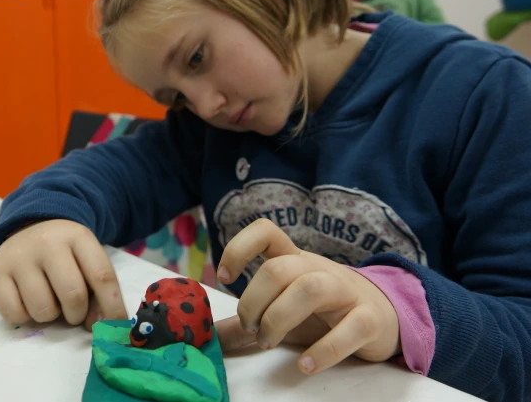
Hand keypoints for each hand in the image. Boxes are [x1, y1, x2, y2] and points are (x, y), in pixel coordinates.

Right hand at [0, 219, 127, 329]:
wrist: (26, 228)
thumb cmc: (64, 252)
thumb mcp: (85, 258)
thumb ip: (98, 289)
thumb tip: (99, 324)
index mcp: (77, 236)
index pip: (102, 276)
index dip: (112, 307)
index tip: (115, 327)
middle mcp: (47, 243)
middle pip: (73, 295)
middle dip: (78, 314)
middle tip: (74, 311)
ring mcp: (19, 256)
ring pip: (43, 309)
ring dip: (51, 316)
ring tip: (49, 300)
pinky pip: (14, 314)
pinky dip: (25, 316)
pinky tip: (28, 301)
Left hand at [214, 219, 400, 374]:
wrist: (386, 317)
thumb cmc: (325, 312)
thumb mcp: (284, 310)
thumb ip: (249, 323)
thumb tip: (210, 336)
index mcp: (294, 260)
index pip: (266, 231)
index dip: (239, 247)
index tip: (226, 276)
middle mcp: (318, 269)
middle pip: (279, 269)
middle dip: (254, 301)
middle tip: (251, 328)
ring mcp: (346, 291)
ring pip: (310, 288)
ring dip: (279, 319)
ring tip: (268, 343)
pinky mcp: (370, 320)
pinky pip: (350, 328)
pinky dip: (324, 350)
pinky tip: (305, 365)